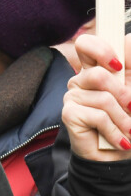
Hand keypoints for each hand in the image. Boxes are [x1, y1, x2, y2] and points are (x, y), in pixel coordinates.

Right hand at [62, 33, 130, 160]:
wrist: (122, 154)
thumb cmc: (130, 122)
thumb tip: (128, 41)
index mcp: (97, 69)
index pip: (87, 44)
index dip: (101, 49)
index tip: (118, 65)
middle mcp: (81, 80)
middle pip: (97, 72)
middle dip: (122, 92)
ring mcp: (73, 96)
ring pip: (104, 97)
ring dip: (124, 118)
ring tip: (129, 129)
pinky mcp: (69, 114)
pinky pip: (98, 116)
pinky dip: (115, 130)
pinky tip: (120, 139)